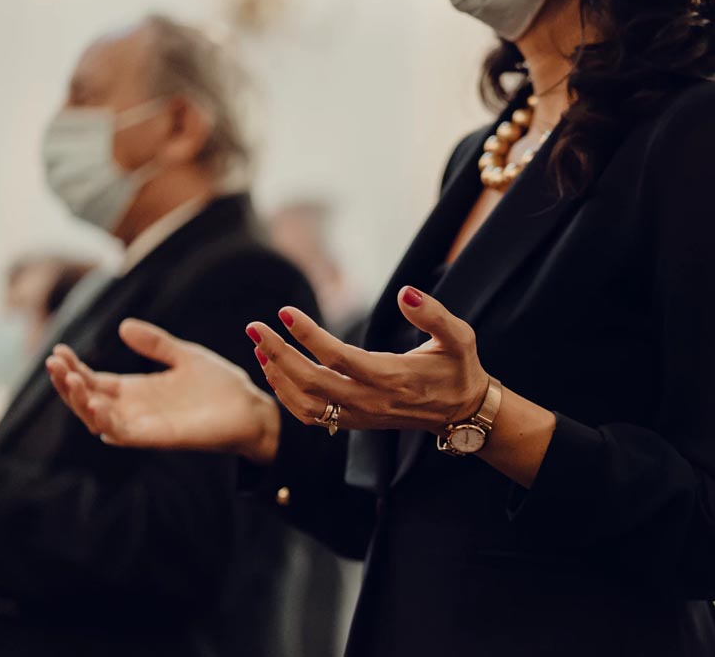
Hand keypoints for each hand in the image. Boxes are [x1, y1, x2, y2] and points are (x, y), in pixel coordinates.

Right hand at [45, 319, 280, 463]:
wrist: (251, 407)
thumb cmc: (220, 385)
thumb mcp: (184, 355)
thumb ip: (156, 343)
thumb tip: (123, 326)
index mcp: (137, 390)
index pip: (94, 381)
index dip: (73, 368)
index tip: (59, 349)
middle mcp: (134, 409)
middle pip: (87, 399)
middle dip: (66, 383)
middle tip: (54, 362)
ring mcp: (144, 425)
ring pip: (97, 418)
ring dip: (78, 400)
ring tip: (66, 378)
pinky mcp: (157, 437)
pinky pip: (123, 433)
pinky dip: (105, 419)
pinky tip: (94, 402)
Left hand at [248, 286, 487, 432]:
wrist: (461, 411)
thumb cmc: (459, 368)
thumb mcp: (459, 337)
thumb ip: (433, 314)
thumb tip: (405, 292)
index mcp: (392, 377)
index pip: (339, 358)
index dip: (308, 335)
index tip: (283, 312)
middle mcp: (371, 400)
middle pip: (312, 382)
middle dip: (278, 354)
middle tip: (254, 327)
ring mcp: (360, 415)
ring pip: (305, 404)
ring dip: (278, 376)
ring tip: (259, 347)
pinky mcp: (354, 421)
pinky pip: (311, 415)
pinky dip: (287, 395)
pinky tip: (275, 370)